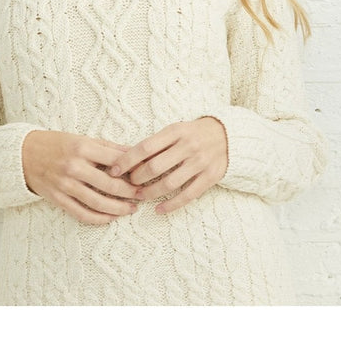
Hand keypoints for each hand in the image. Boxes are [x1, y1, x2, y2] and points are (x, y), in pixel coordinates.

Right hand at [22, 130, 140, 224]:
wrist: (23, 154)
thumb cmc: (56, 144)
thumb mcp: (81, 138)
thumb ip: (107, 147)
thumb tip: (133, 153)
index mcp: (82, 147)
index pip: (115, 160)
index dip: (133, 169)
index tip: (144, 174)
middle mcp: (74, 166)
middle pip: (109, 184)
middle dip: (130, 192)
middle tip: (142, 195)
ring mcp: (65, 184)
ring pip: (98, 202)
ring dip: (118, 208)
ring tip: (131, 209)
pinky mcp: (58, 199)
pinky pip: (82, 213)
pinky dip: (98, 218)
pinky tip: (110, 218)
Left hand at [108, 117, 227, 213]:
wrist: (227, 135)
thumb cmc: (192, 133)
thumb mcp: (174, 130)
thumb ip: (155, 144)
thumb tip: (126, 159)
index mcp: (175, 131)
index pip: (145, 147)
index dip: (126, 160)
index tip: (113, 170)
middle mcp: (188, 146)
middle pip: (155, 166)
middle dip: (137, 178)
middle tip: (129, 184)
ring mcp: (200, 162)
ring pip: (170, 183)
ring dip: (150, 193)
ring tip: (140, 196)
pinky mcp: (210, 177)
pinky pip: (188, 195)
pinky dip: (171, 205)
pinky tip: (159, 209)